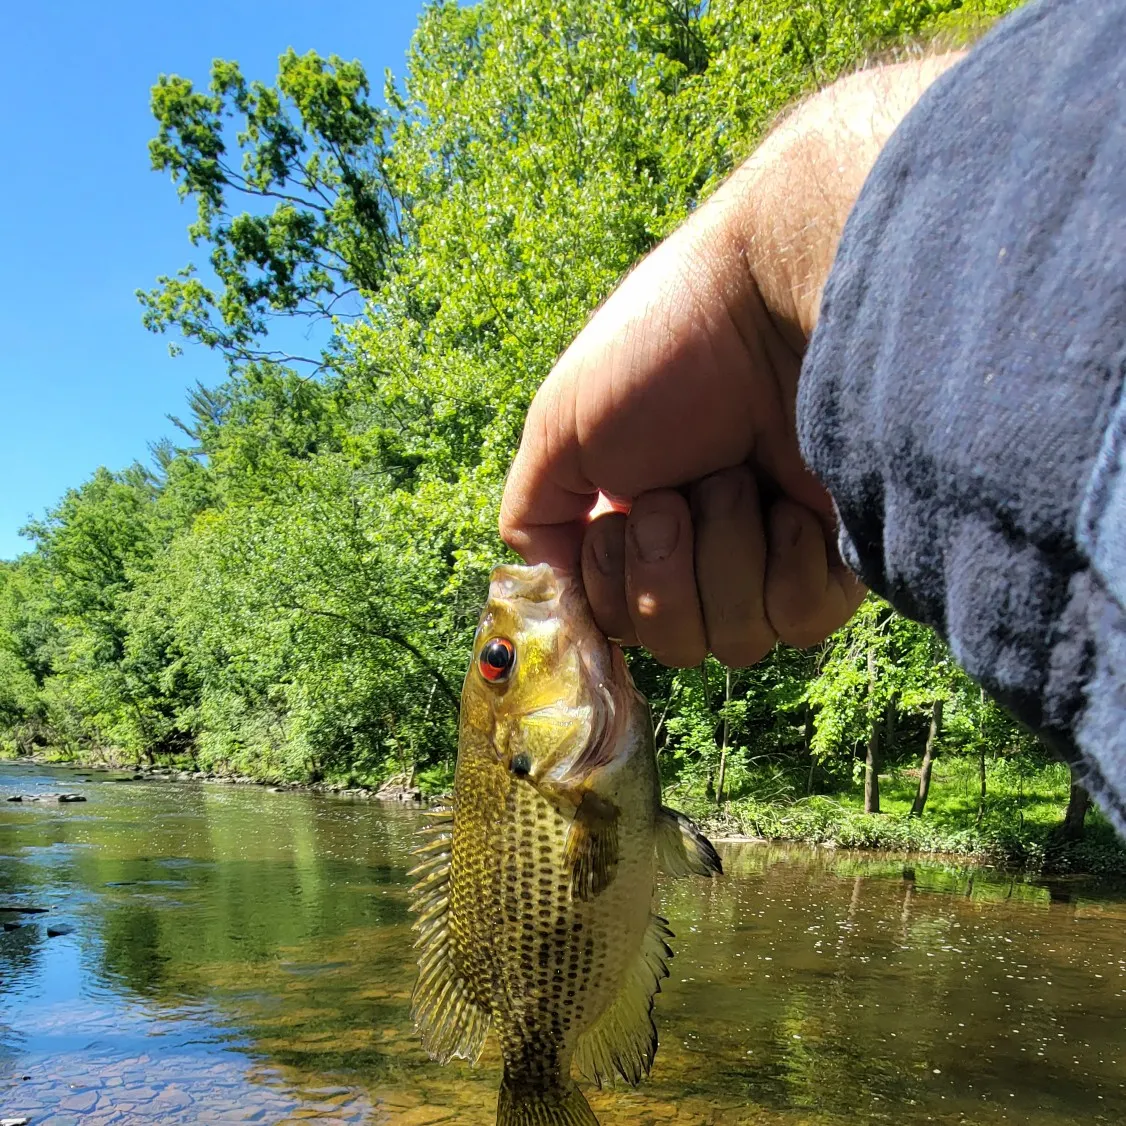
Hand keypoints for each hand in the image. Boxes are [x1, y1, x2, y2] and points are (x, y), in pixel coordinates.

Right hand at [500, 55, 961, 666]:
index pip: (614, 620)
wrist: (770, 304)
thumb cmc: (660, 356)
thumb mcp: (560, 429)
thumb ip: (535, 519)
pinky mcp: (839, 557)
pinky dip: (787, 563)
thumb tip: (554, 594)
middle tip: (679, 491)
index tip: (617, 515)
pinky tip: (791, 502)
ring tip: (737, 476)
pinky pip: (801, 622)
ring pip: (735, 641)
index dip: (611, 585)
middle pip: (674, 643)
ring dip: (723, 555)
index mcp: (638, 522)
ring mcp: (773, 554)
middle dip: (665, 570)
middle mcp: (705, 546)